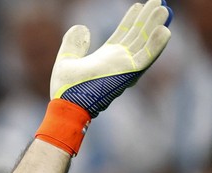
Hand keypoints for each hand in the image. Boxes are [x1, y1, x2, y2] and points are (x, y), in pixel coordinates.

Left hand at [50, 0, 171, 117]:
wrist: (66, 105)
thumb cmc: (65, 90)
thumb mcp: (66, 60)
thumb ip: (73, 44)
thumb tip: (81, 27)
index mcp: (106, 57)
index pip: (123, 34)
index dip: (132, 19)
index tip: (140, 5)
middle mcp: (119, 61)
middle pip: (137, 35)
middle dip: (148, 18)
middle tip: (158, 1)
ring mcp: (125, 67)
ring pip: (145, 43)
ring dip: (155, 26)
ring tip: (164, 9)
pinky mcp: (128, 74)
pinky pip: (146, 58)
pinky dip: (156, 45)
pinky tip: (165, 30)